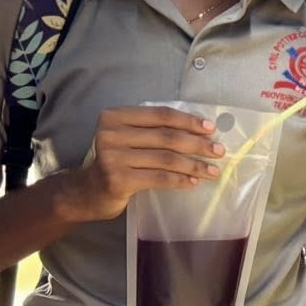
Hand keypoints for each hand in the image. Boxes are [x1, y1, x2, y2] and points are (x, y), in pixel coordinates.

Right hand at [51, 105, 225, 223]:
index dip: (188, 121)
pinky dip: (180, 179)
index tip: (210, 129)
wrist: (87, 191)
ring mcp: (112, 157)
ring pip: (165, 159)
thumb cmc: (117, 160)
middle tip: (219, 151)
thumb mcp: (130, 138)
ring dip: (194, 165)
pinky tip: (193, 182)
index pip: (160, 115)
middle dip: (197, 144)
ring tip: (212, 170)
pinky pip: (159, 178)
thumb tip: (201, 131)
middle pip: (166, 137)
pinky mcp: (117, 179)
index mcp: (115, 116)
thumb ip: (155, 130)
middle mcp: (111, 133)